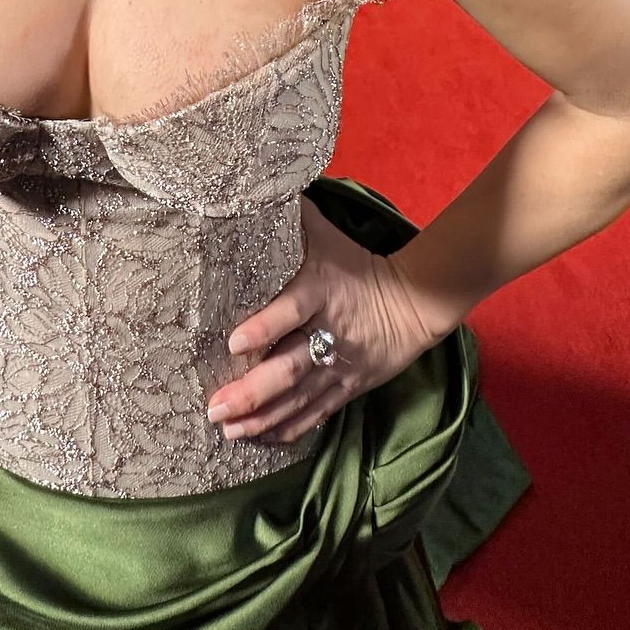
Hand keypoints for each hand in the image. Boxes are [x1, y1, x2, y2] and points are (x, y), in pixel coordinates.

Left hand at [207, 201, 441, 443]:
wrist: (414, 300)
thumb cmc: (357, 263)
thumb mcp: (327, 236)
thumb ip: (290, 219)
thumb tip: (251, 190)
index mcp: (322, 291)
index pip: (290, 310)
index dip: (263, 327)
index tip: (232, 343)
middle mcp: (330, 331)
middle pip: (289, 366)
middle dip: (251, 391)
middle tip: (215, 408)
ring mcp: (341, 364)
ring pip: (299, 397)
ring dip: (262, 417)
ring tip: (228, 432)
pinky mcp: (349, 386)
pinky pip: (317, 412)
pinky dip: (291, 428)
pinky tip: (262, 439)